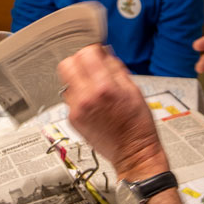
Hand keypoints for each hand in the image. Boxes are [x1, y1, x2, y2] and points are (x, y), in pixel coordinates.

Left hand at [57, 45, 168, 179]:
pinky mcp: (72, 120)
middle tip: (90, 68)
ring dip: (78, 80)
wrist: (132, 152)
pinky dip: (79, 96)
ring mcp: (76, 110)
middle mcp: (86, 98)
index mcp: (104, 87)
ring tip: (94, 90)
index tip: (98, 55)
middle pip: (66, 64)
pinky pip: (70, 98)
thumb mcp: (134, 90)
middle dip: (78, 62)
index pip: (85, 54)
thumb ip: (115, 68)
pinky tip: (93, 104)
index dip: (93, 51)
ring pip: (66, 82)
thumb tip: (103, 53)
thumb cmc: (137, 124)